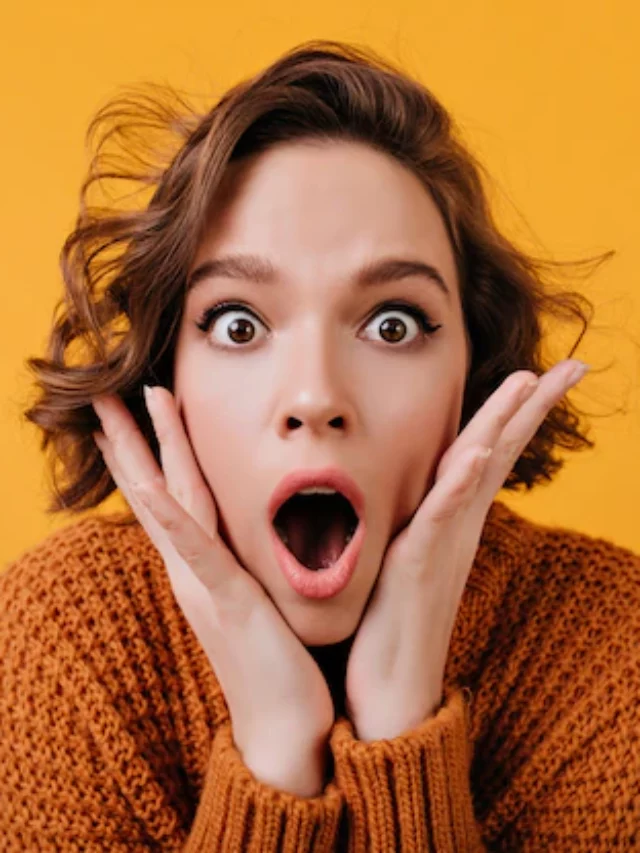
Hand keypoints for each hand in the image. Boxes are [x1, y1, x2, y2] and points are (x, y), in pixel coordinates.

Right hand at [91, 386, 333, 795]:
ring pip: (167, 504)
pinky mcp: (227, 601)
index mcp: (201, 566)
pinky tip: (150, 483)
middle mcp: (191, 570)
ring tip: (119, 411)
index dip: (143, 454)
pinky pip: (195, 550)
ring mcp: (203, 584)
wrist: (285, 726)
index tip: (126, 413)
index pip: (167, 498)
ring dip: (143, 453)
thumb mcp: (259, 599)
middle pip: (153, 489)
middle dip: (126, 440)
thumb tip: (255, 534)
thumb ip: (249, 564)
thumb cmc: (280, 662)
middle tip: (100, 395)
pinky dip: (169, 516)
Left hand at [344, 359, 588, 741]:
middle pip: (500, 450)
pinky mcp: (418, 564)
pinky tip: (475, 453)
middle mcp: (459, 524)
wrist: (391, 690)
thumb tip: (419, 495)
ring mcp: (443, 542)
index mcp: (454, 517)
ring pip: (478, 470)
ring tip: (531, 382)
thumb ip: (420, 523)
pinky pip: (441, 516)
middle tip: (572, 365)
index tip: (543, 373)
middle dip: (533, 405)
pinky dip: (459, 483)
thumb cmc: (394, 622)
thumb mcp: (408, 557)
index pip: (491, 451)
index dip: (518, 413)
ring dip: (503, 425)